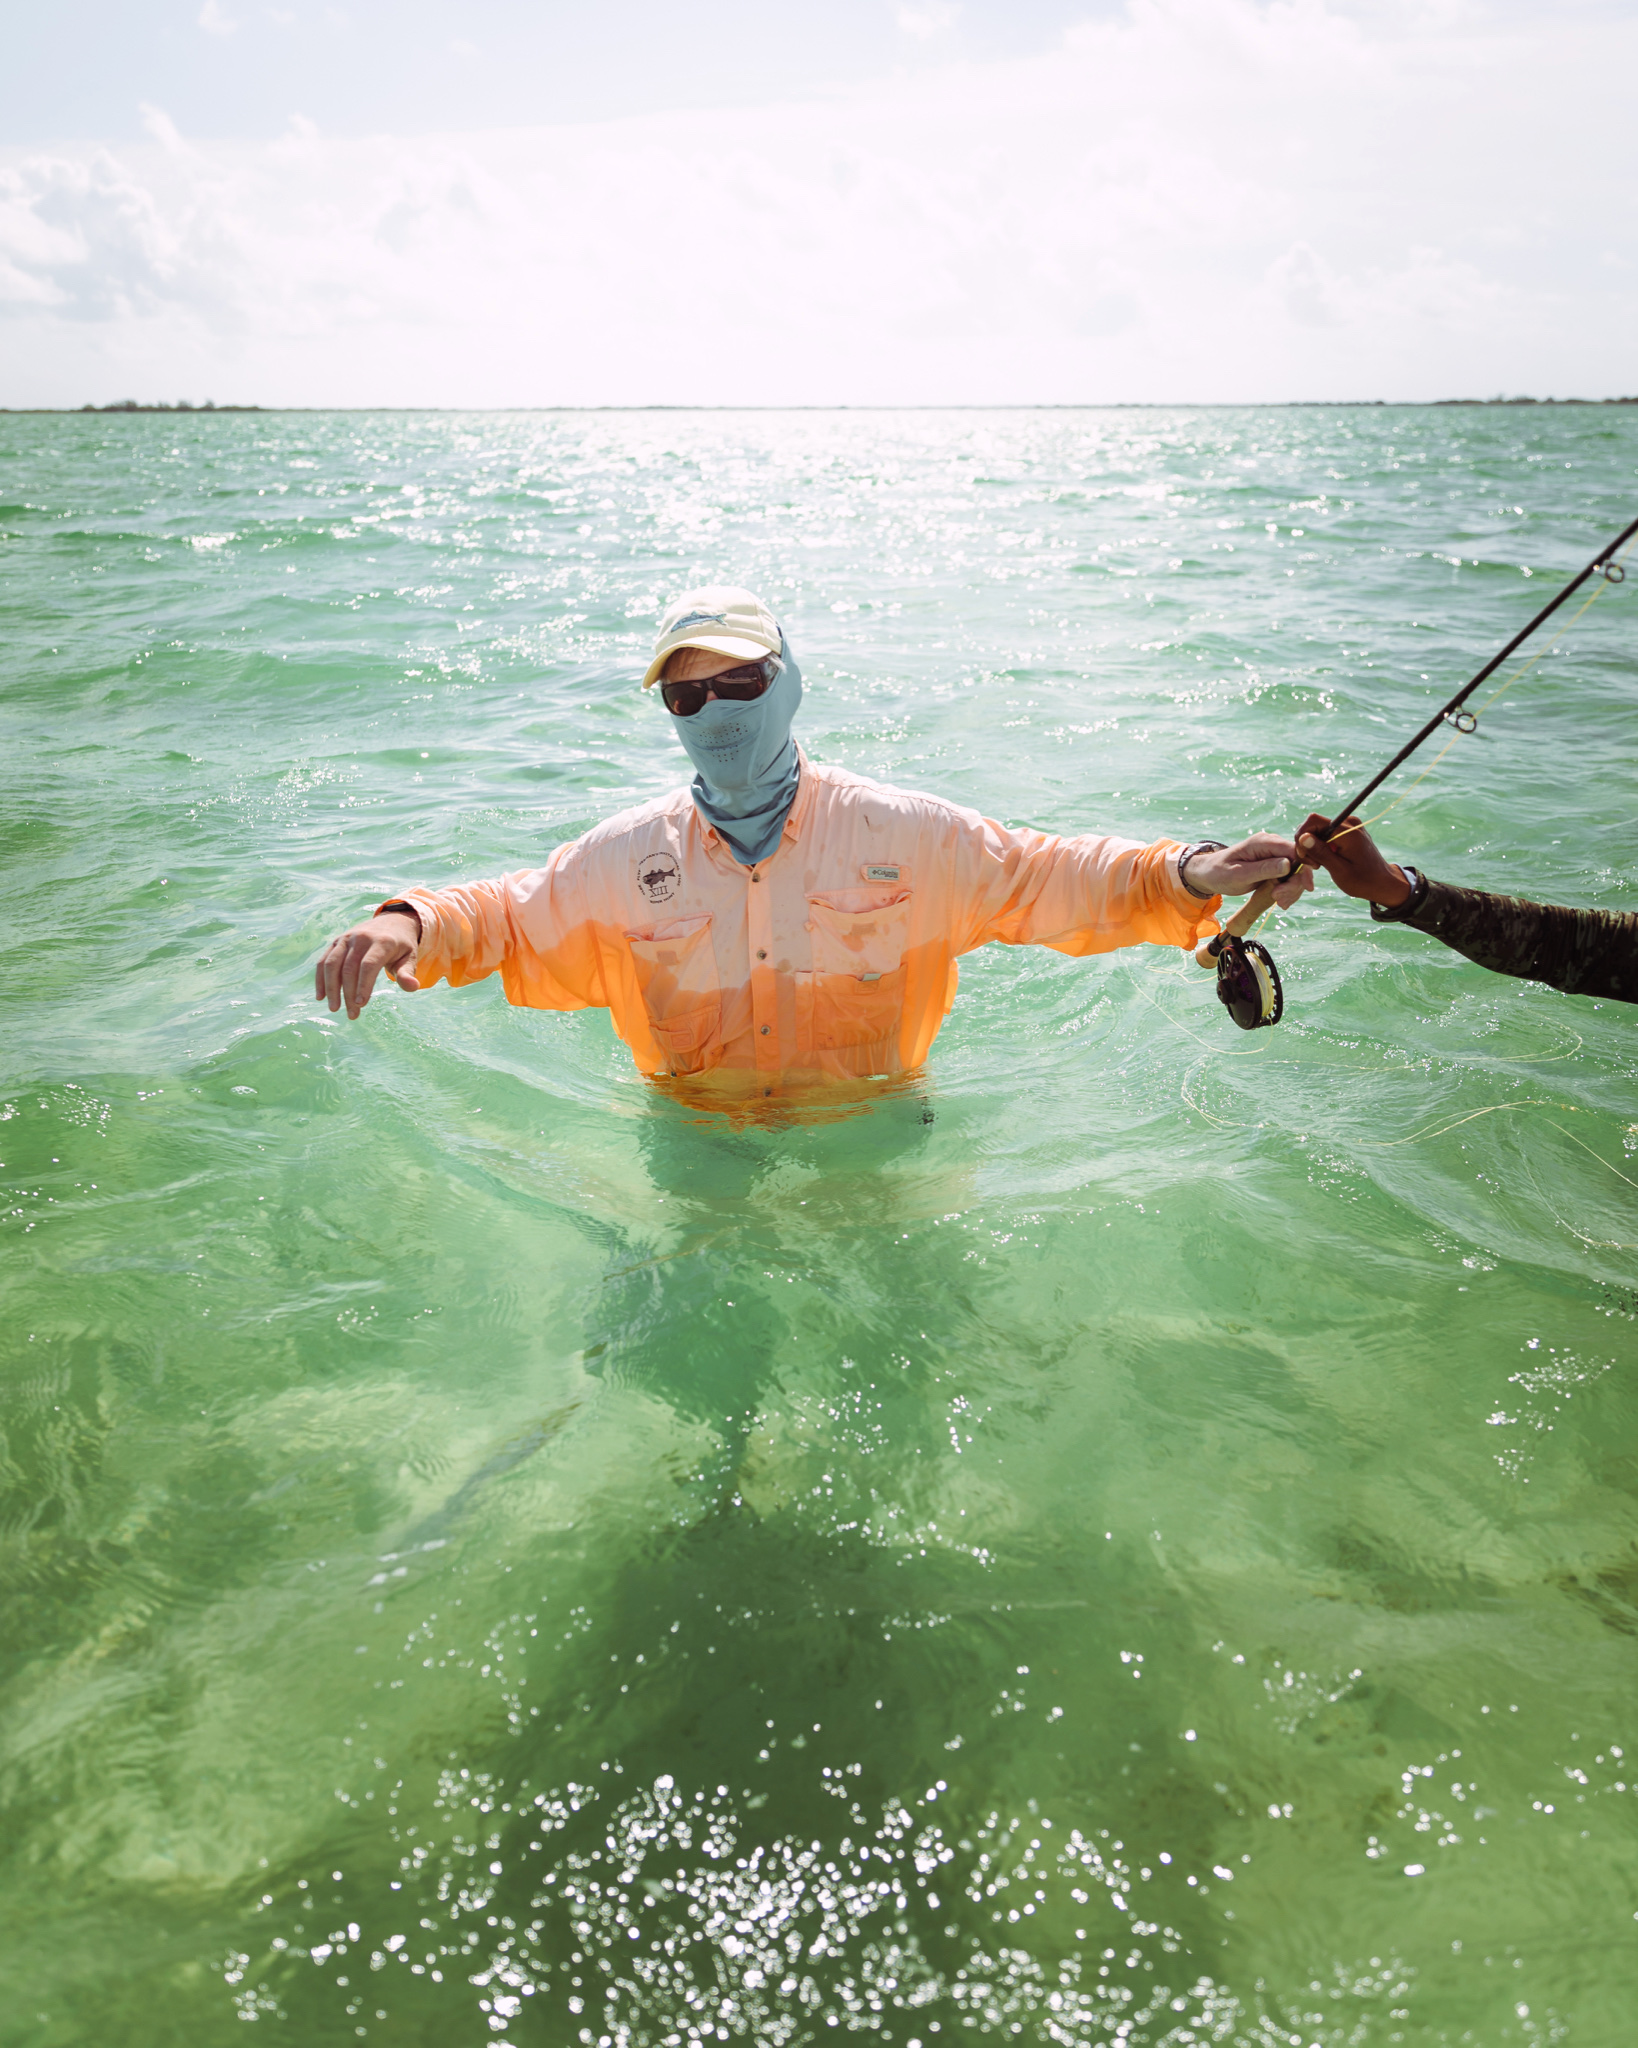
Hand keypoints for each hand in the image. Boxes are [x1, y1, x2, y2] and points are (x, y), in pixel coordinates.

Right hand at [314, 912, 419, 1019]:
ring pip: (332, 964)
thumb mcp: (410, 958)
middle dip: (348, 993)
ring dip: (331, 988)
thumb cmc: (401, 946)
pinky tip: (321, 996)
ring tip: (334, 1008)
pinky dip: (321, 979)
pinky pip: (324, 961)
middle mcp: (362, 937)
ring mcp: (346, 938)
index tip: (361, 1005)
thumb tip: (413, 987)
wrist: (392, 922)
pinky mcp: (337, 941)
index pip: (369, 965)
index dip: (363, 985)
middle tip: (352, 1015)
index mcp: (382, 942)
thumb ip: (407, 973)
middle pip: (349, 968)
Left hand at [1185, 834, 1313, 908]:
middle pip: (1299, 863)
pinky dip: (1287, 891)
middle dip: (1294, 884)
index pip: (1295, 851)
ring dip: (1291, 890)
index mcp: (1264, 842)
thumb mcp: (1239, 874)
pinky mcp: (1274, 866)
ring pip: (1296, 873)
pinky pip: (1289, 878)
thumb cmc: (1219, 872)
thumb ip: (1263, 869)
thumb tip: (1288, 865)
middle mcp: (1272, 845)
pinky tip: (1280, 901)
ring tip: (1279, 903)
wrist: (1209, 874)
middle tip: (1280, 901)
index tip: (1306, 887)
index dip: (1304, 868)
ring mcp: (1274, 855)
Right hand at [1295, 813, 1410, 907]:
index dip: (1302, 836)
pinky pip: (1326, 833)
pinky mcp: (1348, 830)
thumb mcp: (1339, 870)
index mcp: (1347, 831)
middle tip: (1314, 865)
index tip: (1304, 856)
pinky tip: (1327, 861)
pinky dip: (1321, 846)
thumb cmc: (1363, 880)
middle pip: (1314, 824)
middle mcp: (1348, 822)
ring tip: (1321, 865)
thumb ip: (1321, 852)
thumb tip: (1302, 837)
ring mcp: (1349, 825)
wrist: (1383, 882)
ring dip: (1313, 847)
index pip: (1313, 820)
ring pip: (1318, 829)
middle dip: (1306, 844)